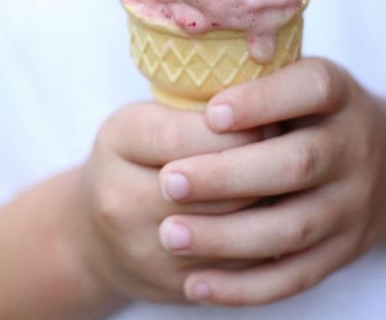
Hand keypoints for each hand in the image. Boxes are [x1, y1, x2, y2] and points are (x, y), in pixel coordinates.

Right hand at [81, 103, 262, 303]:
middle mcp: (121, 198)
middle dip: (262, 167)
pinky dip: (262, 242)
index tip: (269, 123)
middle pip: (215, 187)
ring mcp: (143, 248)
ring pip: (231, 229)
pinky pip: (235, 267)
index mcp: (120, 141)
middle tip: (286, 151)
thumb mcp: (152, 117)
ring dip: (269, 204)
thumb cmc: (138, 158)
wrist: (99, 230)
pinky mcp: (169, 284)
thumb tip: (266, 101)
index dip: (240, 129)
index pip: (188, 135)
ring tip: (282, 182)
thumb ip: (196, 106)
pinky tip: (269, 219)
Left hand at [158, 58, 385, 304]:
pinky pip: (297, 275)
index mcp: (338, 95)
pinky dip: (246, 285)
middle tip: (168, 182)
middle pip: (296, 163)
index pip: (309, 89)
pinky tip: (198, 283)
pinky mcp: (344, 249)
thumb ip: (259, 77)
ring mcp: (353, 204)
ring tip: (170, 234)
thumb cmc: (317, 115)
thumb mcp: (301, 81)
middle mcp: (354, 147)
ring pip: (292, 227)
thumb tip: (192, 69)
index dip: (261, 101)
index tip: (210, 114)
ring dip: (228, 236)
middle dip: (228, 175)